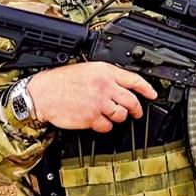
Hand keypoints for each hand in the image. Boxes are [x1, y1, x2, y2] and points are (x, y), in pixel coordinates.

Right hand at [27, 61, 156, 131]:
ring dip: (119, 117)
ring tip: (112, 115)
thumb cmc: (60, 81)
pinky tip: (98, 121)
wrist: (42, 94)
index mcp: (104, 71)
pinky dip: (105, 126)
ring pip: (121, 115)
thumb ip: (106, 76)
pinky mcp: (91, 118)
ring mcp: (99, 103)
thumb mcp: (86, 69)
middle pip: (131, 101)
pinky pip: (107, 126)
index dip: (147, 89)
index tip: (153, 95)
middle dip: (136, 109)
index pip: (134, 80)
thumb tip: (121, 84)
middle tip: (137, 112)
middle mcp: (105, 86)